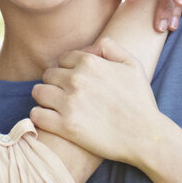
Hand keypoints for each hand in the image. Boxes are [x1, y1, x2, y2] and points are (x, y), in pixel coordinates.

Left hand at [29, 38, 165, 165]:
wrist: (145, 136)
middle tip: (66, 96)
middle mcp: (76, 79)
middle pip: (48, 75)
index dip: (68, 70)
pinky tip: (52, 120)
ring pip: (38, 92)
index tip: (74, 82)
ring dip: (45, 98)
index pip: (63, 59)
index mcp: (90, 62)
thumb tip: (92, 47)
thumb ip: (111, 47)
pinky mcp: (65, 126)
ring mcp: (69, 103)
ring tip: (56, 107)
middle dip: (56, 83)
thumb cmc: (140, 101)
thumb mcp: (132, 65)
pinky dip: (41, 116)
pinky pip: (36, 114)